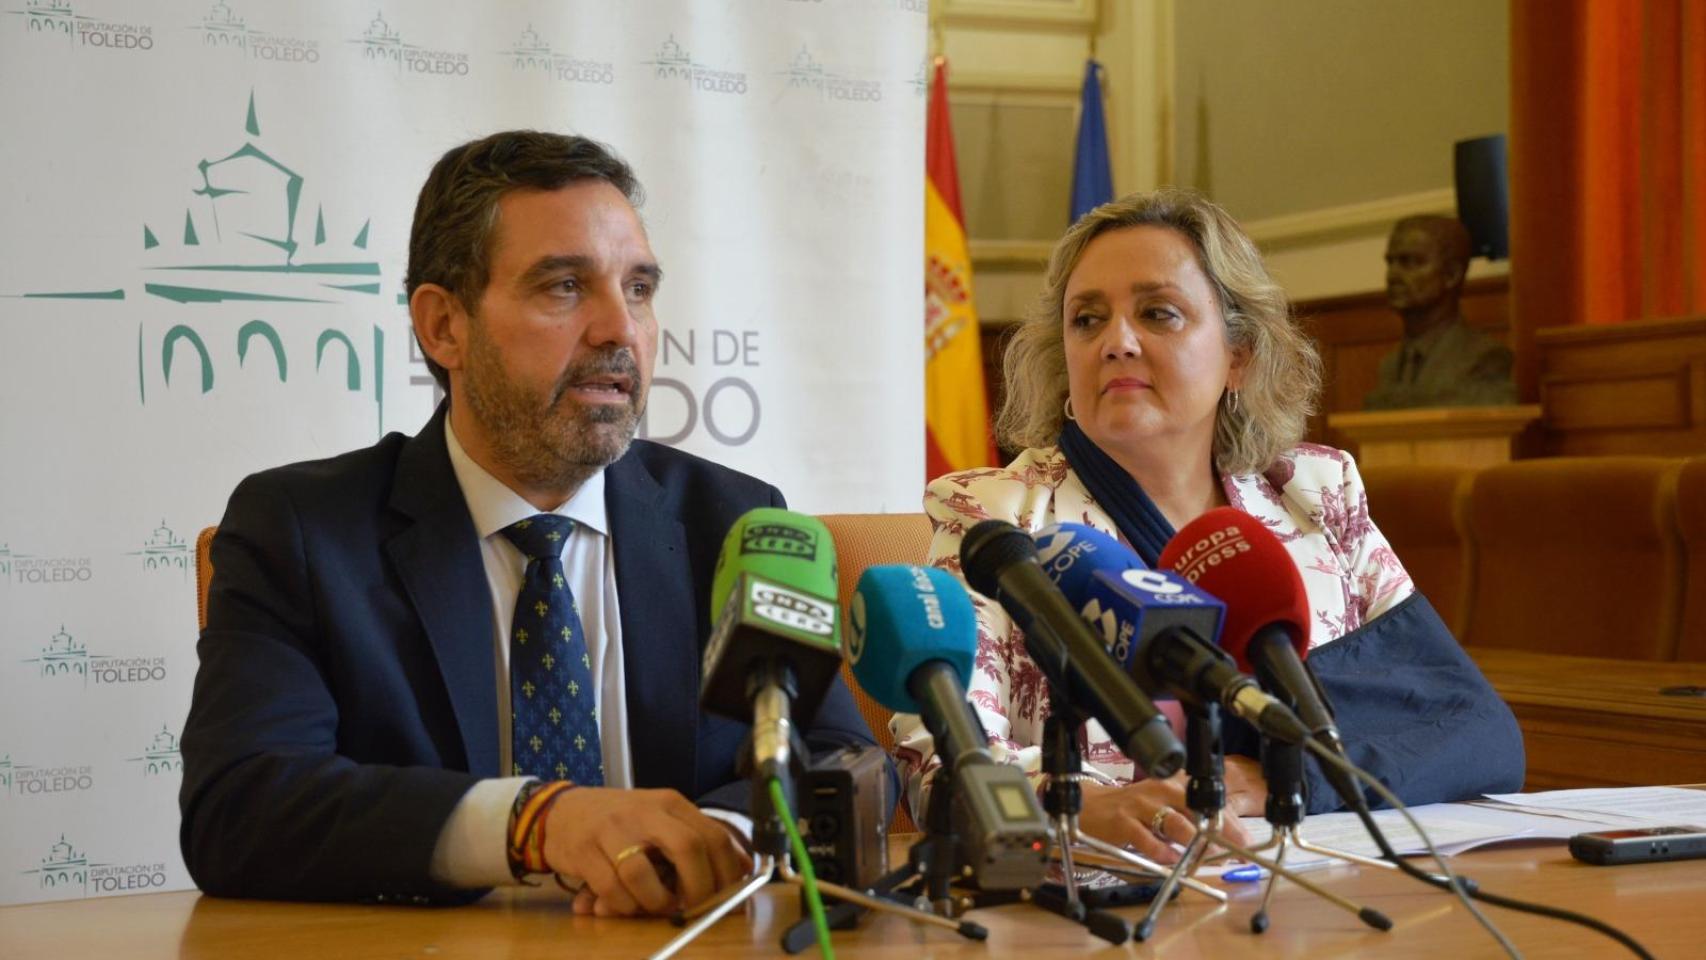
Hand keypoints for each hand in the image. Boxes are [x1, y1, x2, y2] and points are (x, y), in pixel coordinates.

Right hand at [541, 787, 751, 917]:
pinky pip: (611, 889)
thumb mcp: (661, 819)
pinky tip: (624, 905)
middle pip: (689, 849)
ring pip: (643, 874)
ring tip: (656, 906)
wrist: (562, 811)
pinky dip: (623, 906)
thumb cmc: (620, 821)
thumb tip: (742, 869)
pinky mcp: (585, 851)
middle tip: (692, 907)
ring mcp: (613, 830)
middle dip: (698, 889)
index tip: (726, 896)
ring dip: (655, 902)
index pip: (714, 836)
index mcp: (670, 804)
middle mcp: (645, 812)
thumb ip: (695, 839)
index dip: (726, 872)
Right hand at [1078, 757, 1268, 862]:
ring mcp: (1142, 804)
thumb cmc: (1136, 809)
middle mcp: (1161, 788)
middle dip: (1219, 832)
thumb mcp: (1166, 806)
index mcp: (1175, 782)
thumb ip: (1192, 818)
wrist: (1094, 807)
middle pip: (1197, 809)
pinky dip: (1163, 853)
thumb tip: (1225, 840)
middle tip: (1233, 852)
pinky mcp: (1124, 821)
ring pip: (1175, 823)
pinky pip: (1148, 840)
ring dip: (1194, 844)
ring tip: (1204, 857)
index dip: (1230, 822)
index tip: (1245, 842)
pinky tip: (1171, 860)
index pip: (1209, 800)